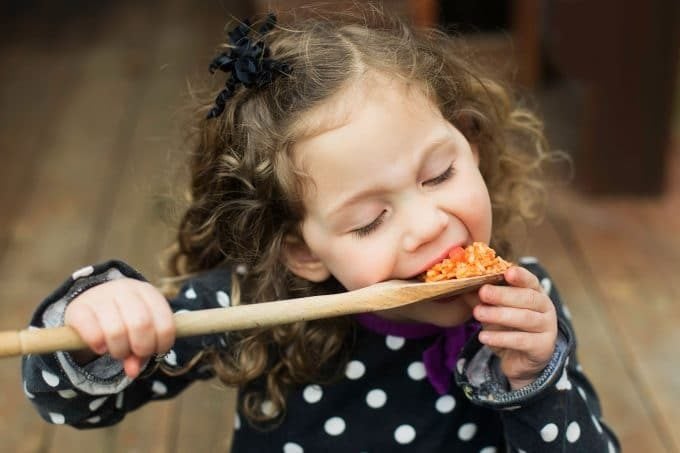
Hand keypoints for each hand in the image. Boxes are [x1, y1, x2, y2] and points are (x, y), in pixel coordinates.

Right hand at [64, 278, 175, 378]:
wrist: (91, 302)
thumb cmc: (124, 319)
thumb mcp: (139, 331)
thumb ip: (142, 351)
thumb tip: (132, 372)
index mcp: (148, 293)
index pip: (165, 325)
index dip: (161, 346)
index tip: (154, 351)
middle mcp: (126, 290)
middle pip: (142, 325)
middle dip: (141, 348)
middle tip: (133, 353)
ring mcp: (101, 296)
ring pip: (116, 331)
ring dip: (119, 350)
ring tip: (116, 350)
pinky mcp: (79, 307)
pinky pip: (92, 333)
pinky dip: (98, 345)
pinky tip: (100, 347)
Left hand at [471, 266, 556, 389]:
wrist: (519, 360)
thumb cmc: (508, 328)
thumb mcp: (494, 310)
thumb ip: (483, 298)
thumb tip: (464, 285)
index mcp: (535, 293)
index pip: (530, 280)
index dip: (520, 276)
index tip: (507, 272)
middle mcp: (545, 308)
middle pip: (527, 298)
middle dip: (503, 294)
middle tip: (483, 292)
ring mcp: (547, 327)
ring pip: (525, 318)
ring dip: (499, 315)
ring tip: (478, 314)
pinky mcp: (543, 347)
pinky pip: (522, 341)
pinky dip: (501, 338)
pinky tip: (483, 337)